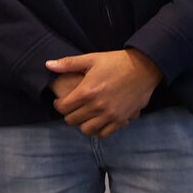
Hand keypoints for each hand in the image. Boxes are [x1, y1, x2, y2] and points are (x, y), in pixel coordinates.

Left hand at [46, 49, 162, 137]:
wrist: (144, 68)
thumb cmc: (116, 62)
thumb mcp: (91, 59)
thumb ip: (68, 63)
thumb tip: (48, 64)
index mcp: (87, 91)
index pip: (63, 108)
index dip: (59, 105)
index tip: (61, 101)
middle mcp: (97, 106)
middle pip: (72, 120)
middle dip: (69, 114)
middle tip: (72, 108)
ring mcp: (110, 115)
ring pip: (87, 130)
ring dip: (82, 123)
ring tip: (84, 115)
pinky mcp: (122, 120)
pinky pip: (104, 133)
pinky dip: (98, 129)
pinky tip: (98, 120)